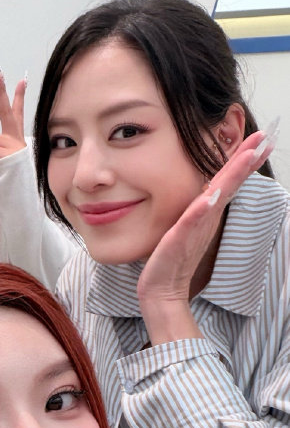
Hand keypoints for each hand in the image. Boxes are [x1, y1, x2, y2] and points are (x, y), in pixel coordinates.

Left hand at [0, 71, 26, 173]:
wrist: (18, 194)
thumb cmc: (6, 179)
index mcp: (14, 138)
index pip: (16, 114)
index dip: (18, 97)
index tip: (21, 81)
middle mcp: (16, 139)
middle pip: (7, 112)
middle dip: (2, 92)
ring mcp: (14, 146)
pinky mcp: (9, 154)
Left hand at [137, 131, 269, 334]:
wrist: (161, 289)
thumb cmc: (174, 257)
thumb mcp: (189, 224)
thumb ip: (200, 207)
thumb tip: (209, 190)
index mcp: (208, 211)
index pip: (229, 180)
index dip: (245, 159)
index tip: (262, 138)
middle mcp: (206, 217)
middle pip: (230, 183)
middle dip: (247, 160)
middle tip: (266, 138)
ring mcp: (194, 228)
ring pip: (217, 196)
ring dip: (233, 176)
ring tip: (247, 155)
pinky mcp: (179, 239)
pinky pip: (192, 221)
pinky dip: (202, 209)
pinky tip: (211, 196)